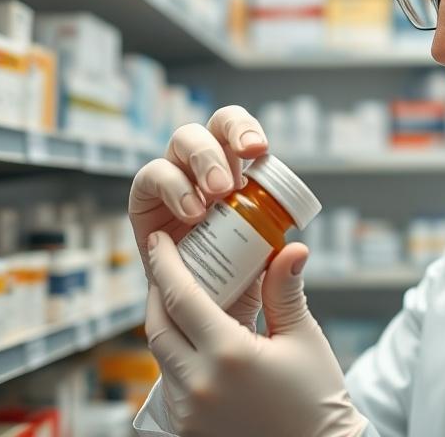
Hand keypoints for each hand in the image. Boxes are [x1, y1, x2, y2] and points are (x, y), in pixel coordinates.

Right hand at [129, 106, 269, 328]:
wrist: (199, 318)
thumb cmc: (238, 287)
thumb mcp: (267, 279)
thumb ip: (283, 271)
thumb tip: (298, 251)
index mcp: (238, 171)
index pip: (240, 132)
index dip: (246, 129)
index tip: (260, 150)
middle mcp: (205, 168)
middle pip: (211, 126)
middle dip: (224, 139)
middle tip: (233, 179)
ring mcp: (174, 181)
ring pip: (181, 140)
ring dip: (200, 160)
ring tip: (215, 196)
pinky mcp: (145, 203)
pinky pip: (149, 177)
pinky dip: (171, 188)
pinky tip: (191, 213)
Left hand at [144, 231, 368, 436]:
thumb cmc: (316, 398)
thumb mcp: (303, 338)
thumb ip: (285, 290)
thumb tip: (291, 249)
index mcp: (229, 355)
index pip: (182, 298)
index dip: (165, 265)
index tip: (159, 242)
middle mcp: (200, 384)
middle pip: (158, 326)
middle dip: (157, 291)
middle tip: (165, 265)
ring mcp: (189, 411)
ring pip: (160, 355)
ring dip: (165, 323)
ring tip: (180, 299)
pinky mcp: (187, 428)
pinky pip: (169, 381)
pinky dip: (174, 354)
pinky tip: (192, 339)